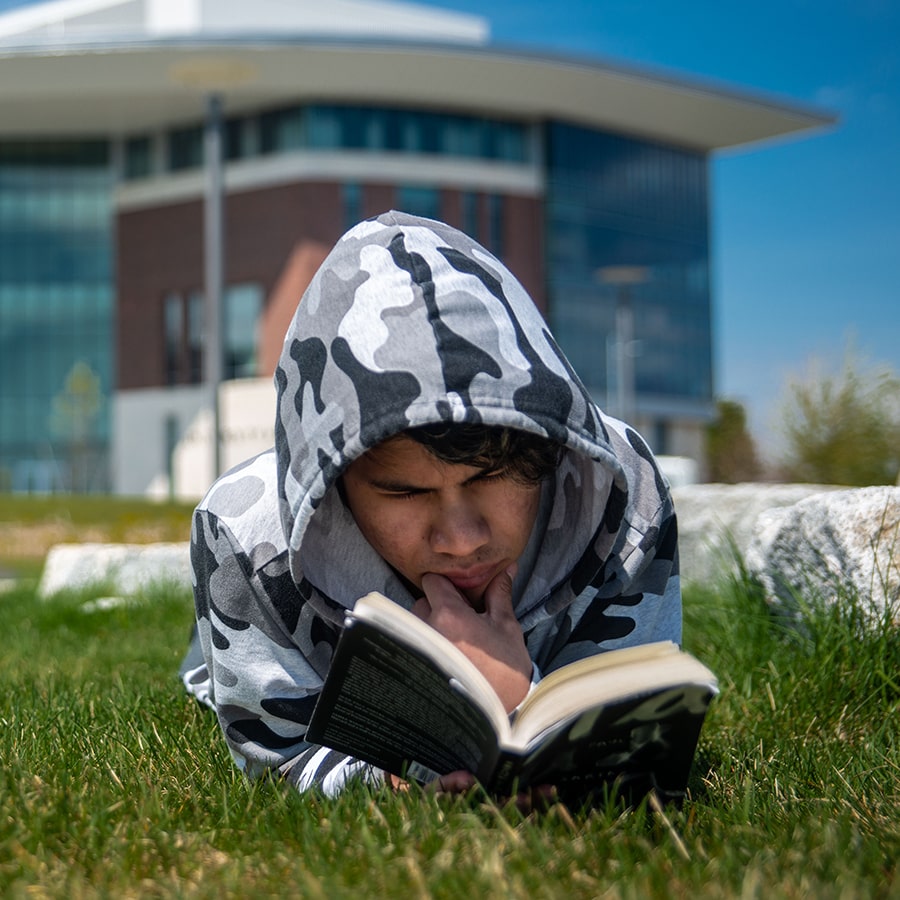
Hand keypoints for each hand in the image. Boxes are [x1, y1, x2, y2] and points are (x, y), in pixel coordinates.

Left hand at [412, 565, 530, 711]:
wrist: (491, 713)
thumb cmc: (502, 671)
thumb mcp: (507, 628)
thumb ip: (500, 594)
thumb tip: (507, 567)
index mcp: (449, 614)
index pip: (432, 581)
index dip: (445, 585)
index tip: (458, 598)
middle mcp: (425, 628)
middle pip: (421, 602)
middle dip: (437, 607)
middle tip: (460, 624)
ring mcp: (415, 649)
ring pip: (414, 624)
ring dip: (428, 627)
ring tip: (452, 644)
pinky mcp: (411, 667)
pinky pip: (411, 644)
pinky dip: (423, 646)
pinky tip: (444, 658)